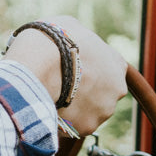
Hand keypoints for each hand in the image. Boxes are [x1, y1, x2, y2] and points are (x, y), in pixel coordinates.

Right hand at [3, 15, 126, 135]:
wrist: (38, 67)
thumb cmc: (53, 42)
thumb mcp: (69, 27)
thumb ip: (79, 40)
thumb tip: (71, 42)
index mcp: (116, 63)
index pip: (112, 69)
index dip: (94, 70)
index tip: (78, 71)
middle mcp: (116, 89)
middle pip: (102, 95)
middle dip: (85, 92)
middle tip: (63, 86)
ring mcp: (103, 111)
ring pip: (89, 113)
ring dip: (75, 108)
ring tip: (52, 98)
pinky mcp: (86, 128)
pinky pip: (74, 127)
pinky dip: (63, 122)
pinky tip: (49, 109)